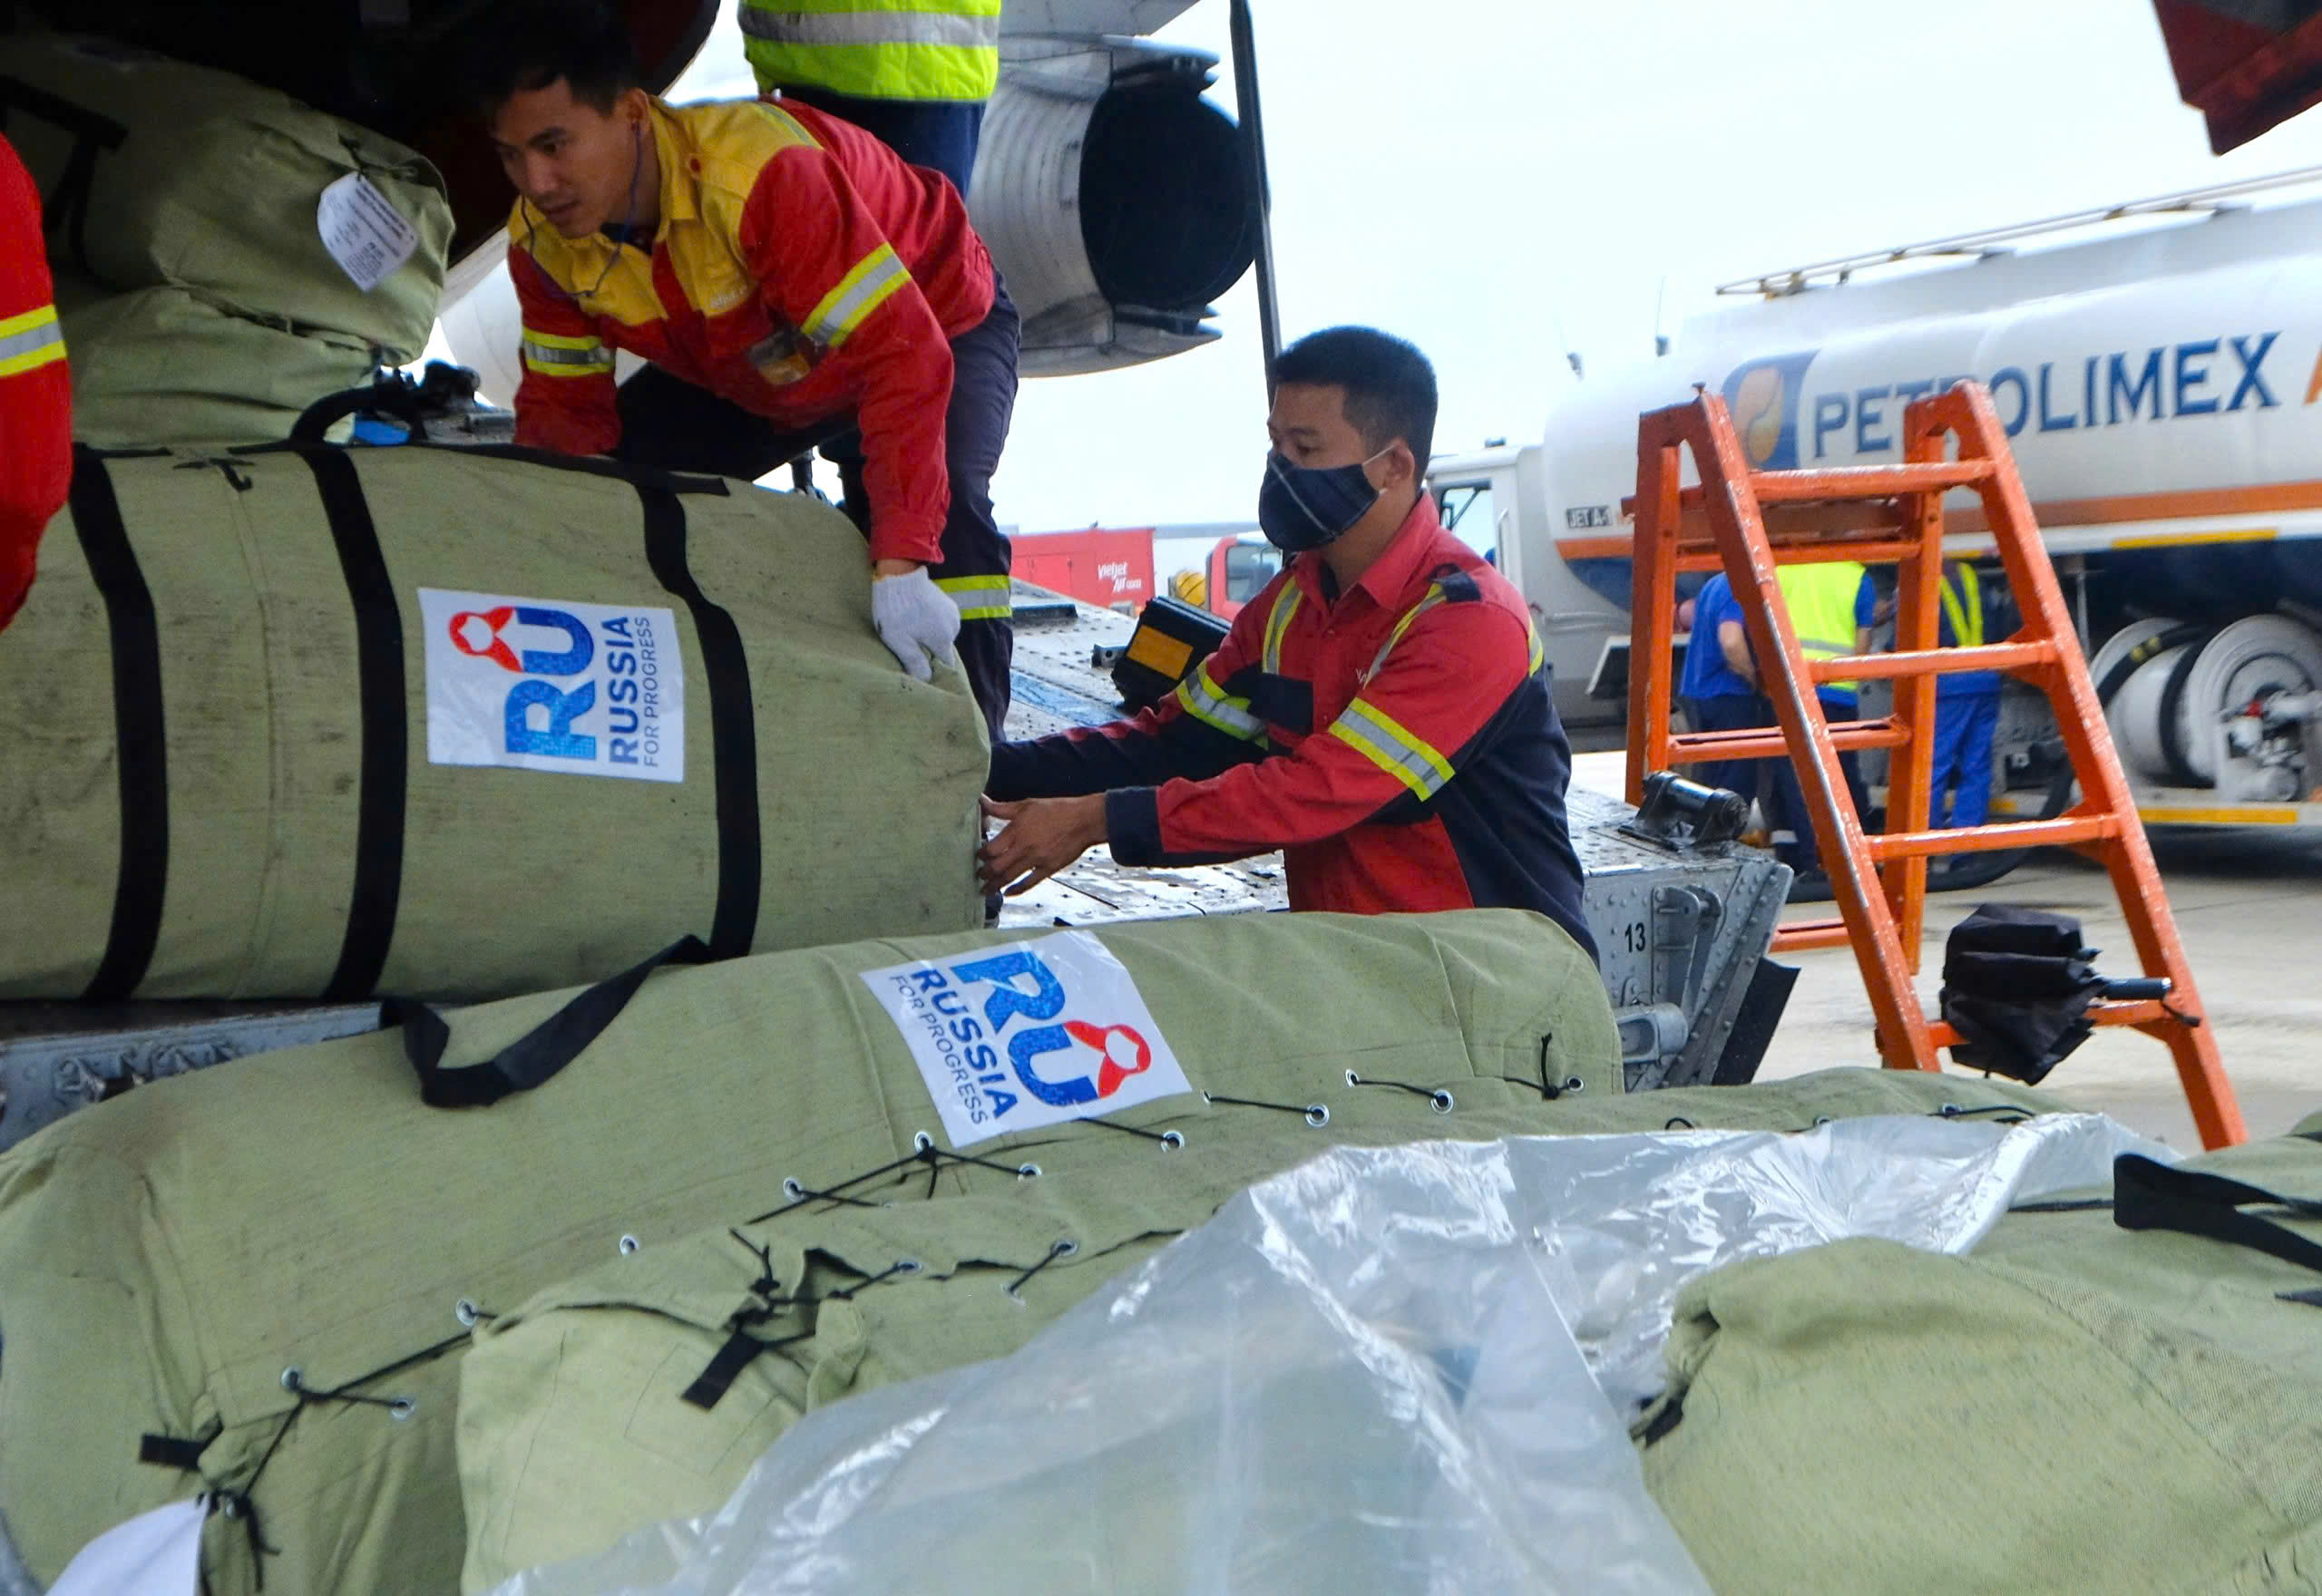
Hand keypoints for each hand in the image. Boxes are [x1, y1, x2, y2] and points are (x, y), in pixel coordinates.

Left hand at [870, 564, 960, 680]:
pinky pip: (941, 620)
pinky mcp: (947, 601)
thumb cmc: (896, 611)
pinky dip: (930, 622)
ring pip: (941, 633)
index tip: (920, 667)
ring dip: (929, 634)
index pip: (945, 664)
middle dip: (928, 650)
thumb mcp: (899, 641)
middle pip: (942, 648)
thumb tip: (926, 680)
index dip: (933, 668)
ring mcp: (952, 612)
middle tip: (907, 643)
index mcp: (944, 639)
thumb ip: (914, 663)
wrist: (898, 574)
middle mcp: (954, 627)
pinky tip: (915, 616)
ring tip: (909, 628)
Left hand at [978, 794, 1106, 896]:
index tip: (978, 855)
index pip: (991, 849)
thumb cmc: (1056, 810)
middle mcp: (1024, 847)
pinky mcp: (1048, 868)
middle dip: (984, 873)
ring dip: (994, 885)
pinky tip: (1007, 893)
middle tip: (978, 875)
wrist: (1083, 820)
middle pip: (997, 866)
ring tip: (985, 890)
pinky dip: (1016, 890)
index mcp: (1017, 830)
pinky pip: (1029, 883)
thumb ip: (1001, 808)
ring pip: (1009, 877)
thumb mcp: (1026, 805)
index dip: (981, 854)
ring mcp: (1036, 860)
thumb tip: (980, 801)